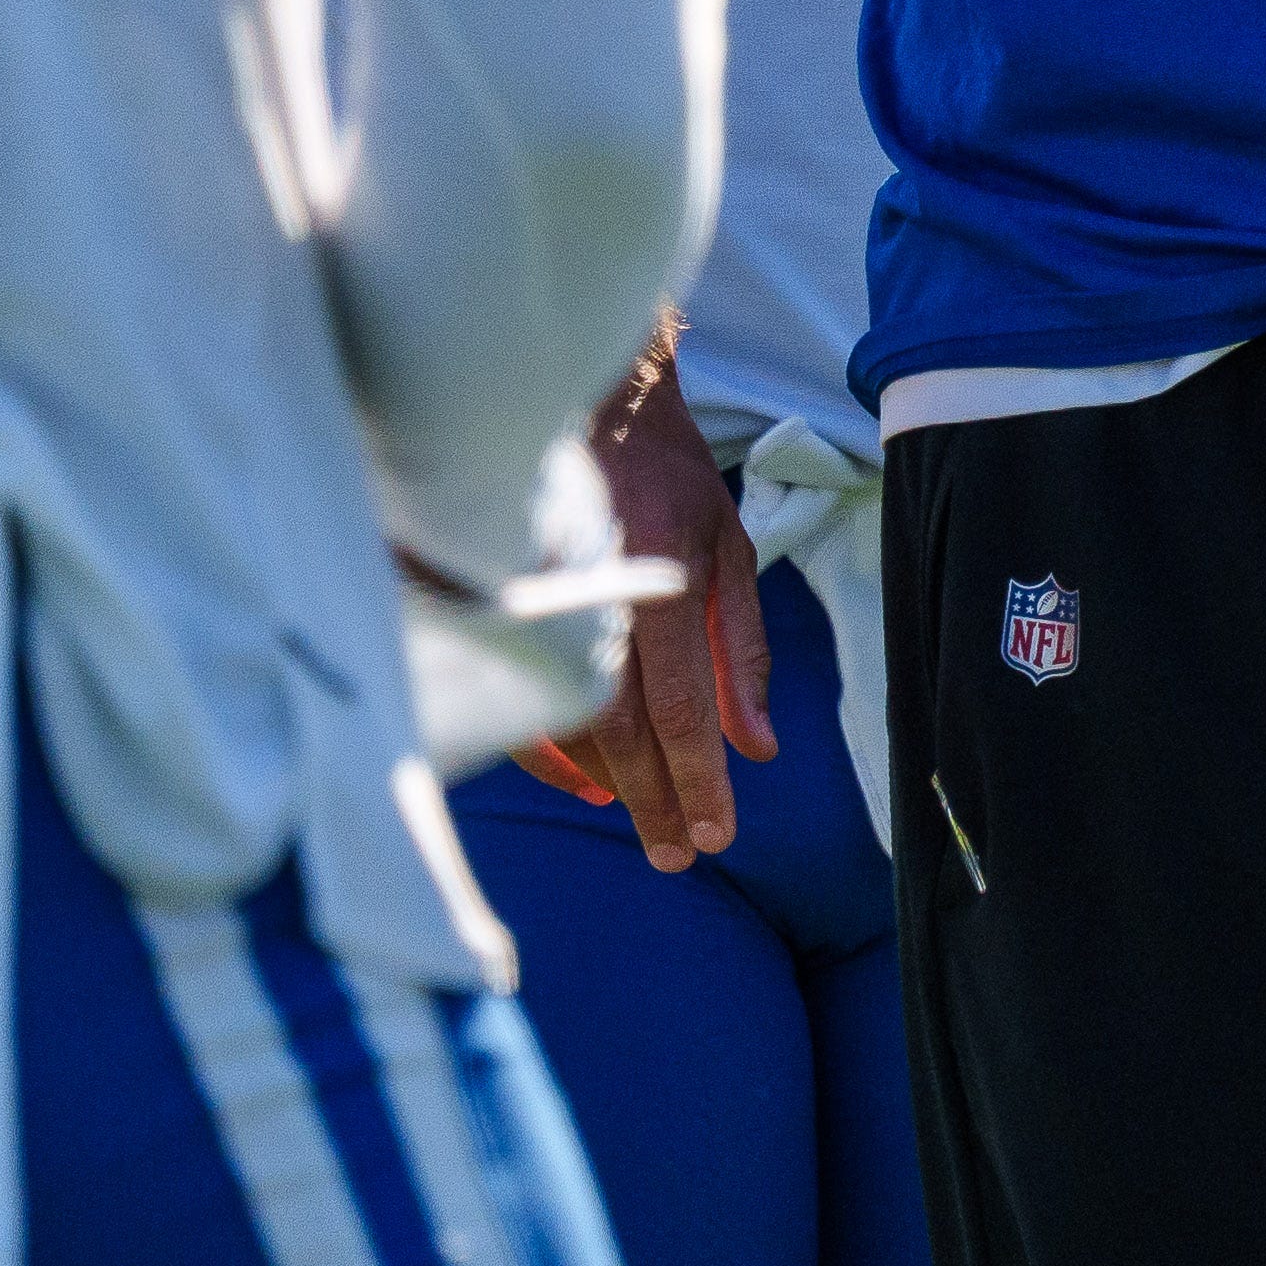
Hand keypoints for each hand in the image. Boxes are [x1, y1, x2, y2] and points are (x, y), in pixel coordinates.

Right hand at [515, 344, 770, 871]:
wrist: (592, 409)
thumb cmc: (672, 483)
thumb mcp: (730, 554)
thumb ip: (743, 653)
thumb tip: (761, 747)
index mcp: (657, 580)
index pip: (679, 707)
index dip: (697, 778)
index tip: (715, 836)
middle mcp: (594, 596)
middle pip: (621, 731)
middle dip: (653, 801)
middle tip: (678, 856)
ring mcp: (540, 603)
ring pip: (566, 722)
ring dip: (607, 784)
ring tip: (648, 825)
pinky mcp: (503, 608)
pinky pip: (521, 700)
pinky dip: (553, 752)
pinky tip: (589, 785)